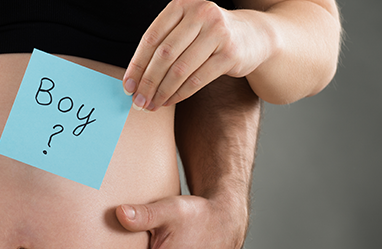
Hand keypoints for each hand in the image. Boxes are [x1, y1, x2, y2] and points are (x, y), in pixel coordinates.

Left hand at [124, 0, 271, 110]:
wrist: (254, 35)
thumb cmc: (209, 35)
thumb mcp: (186, 30)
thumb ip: (162, 45)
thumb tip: (132, 81)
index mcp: (182, 6)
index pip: (151, 38)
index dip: (136, 65)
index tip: (127, 86)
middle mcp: (200, 14)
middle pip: (164, 55)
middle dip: (147, 82)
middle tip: (137, 101)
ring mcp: (218, 33)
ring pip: (180, 69)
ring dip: (162, 91)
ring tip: (151, 105)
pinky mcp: (230, 53)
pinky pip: (197, 79)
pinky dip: (179, 94)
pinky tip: (169, 101)